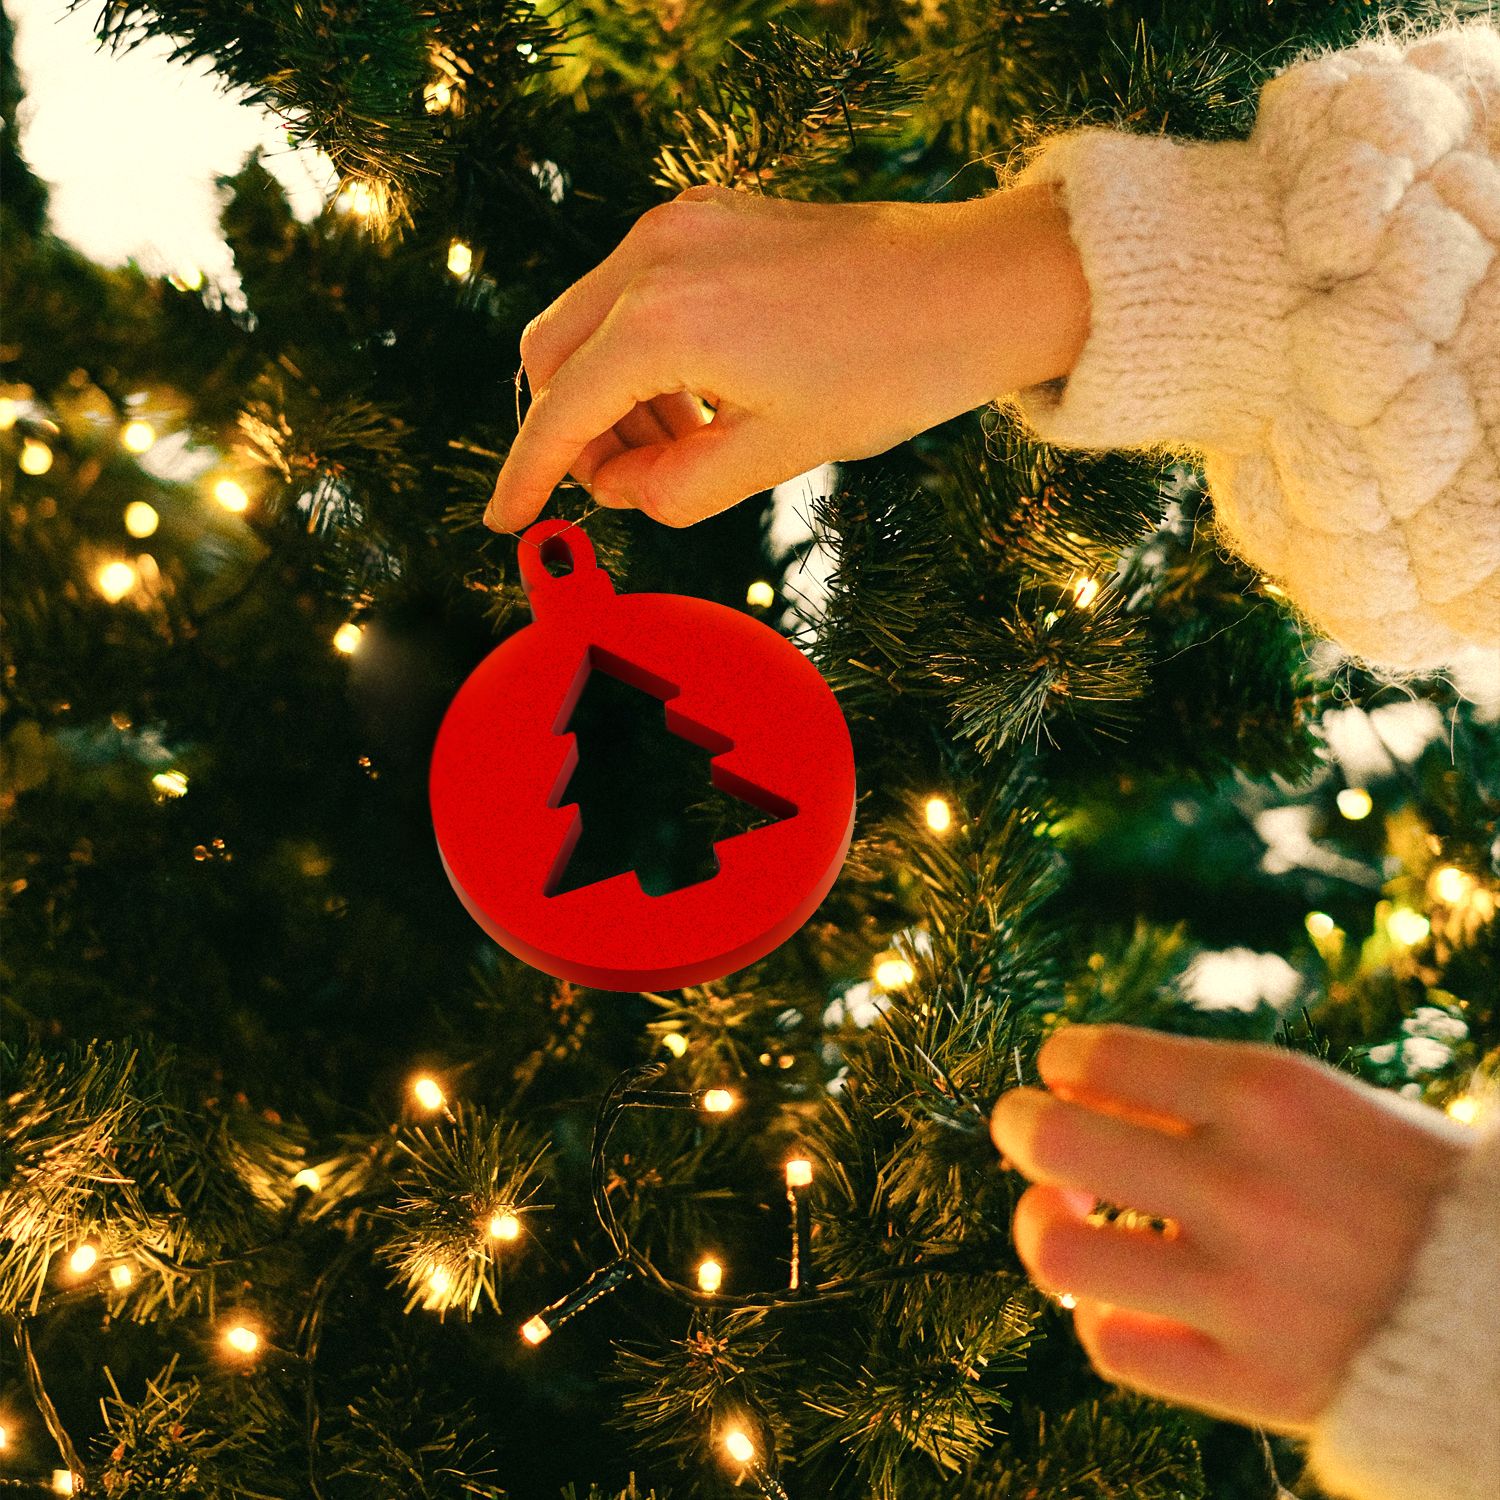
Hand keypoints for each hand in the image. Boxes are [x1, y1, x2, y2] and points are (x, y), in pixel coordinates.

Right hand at [485, 181, 1088, 531]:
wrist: (979, 284)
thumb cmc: (891, 369)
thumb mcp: (775, 453)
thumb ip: (677, 488)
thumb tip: (621, 491)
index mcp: (663, 318)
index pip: (562, 411)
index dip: (529, 475)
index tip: (508, 520)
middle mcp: (656, 253)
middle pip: (552, 352)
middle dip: (572, 429)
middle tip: (628, 483)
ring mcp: (683, 223)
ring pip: (591, 320)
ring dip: (613, 394)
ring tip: (686, 445)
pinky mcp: (712, 216)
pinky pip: (637, 291)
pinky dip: (645, 352)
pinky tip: (706, 395)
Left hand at [989, 1024, 1472, 1433]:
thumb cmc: (1391, 1179)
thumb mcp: (1313, 1101)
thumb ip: (1199, 1094)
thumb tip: (1072, 1091)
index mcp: (1269, 1094)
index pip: (1091, 1056)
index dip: (1056, 1063)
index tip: (1064, 1077)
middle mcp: (1249, 1187)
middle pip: (1052, 1142)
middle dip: (1017, 1125)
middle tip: (1025, 1130)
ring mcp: (1248, 1293)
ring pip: (1056, 1256)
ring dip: (1037, 1225)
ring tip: (1058, 1215)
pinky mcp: (1255, 1383)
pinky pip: (1112, 1347)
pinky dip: (1097, 1315)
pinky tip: (1118, 1295)